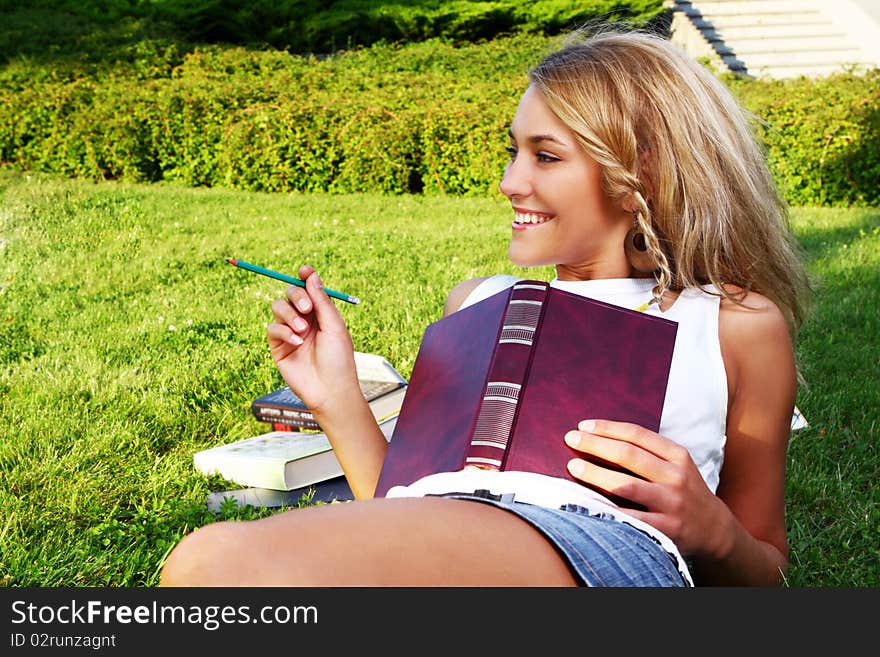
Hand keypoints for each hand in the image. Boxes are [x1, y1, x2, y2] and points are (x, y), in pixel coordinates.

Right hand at [266, 265, 358, 413]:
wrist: (330, 389)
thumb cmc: (338, 360)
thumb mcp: (334, 325)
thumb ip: (322, 300)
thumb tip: (311, 275)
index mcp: (321, 313)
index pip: (309, 288)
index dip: (305, 276)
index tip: (304, 270)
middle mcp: (305, 319)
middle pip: (290, 292)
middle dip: (296, 295)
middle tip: (306, 308)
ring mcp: (290, 331)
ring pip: (278, 307)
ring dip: (289, 314)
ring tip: (302, 330)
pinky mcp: (278, 346)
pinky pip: (272, 328)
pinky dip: (284, 332)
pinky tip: (297, 343)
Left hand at [564, 419, 731, 558]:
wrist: (715, 530)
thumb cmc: (684, 492)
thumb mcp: (676, 465)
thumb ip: (647, 453)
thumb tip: (599, 439)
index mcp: (677, 456)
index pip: (638, 435)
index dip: (608, 428)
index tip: (583, 425)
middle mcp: (676, 477)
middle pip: (629, 455)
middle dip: (596, 445)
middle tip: (571, 439)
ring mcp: (672, 503)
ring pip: (627, 485)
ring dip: (596, 474)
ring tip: (573, 466)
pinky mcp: (667, 529)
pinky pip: (631, 518)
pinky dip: (608, 509)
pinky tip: (587, 502)